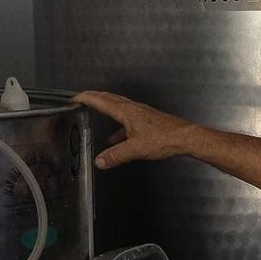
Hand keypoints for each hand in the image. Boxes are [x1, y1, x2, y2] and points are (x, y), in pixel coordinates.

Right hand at [72, 90, 200, 168]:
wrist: (185, 137)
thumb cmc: (164, 138)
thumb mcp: (136, 149)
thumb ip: (116, 155)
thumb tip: (100, 161)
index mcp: (127, 111)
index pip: (101, 101)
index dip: (86, 98)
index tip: (74, 98)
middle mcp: (133, 109)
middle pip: (109, 99)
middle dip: (94, 98)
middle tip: (82, 99)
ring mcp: (141, 114)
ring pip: (119, 108)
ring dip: (106, 109)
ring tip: (96, 114)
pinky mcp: (147, 121)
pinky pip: (127, 120)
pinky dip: (118, 126)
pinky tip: (117, 138)